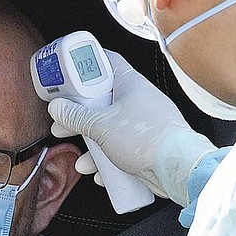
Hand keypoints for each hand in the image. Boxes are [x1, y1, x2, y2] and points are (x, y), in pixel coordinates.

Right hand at [48, 50, 217, 206]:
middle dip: (81, 115)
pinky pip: (124, 149)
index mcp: (131, 83)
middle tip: (63, 121)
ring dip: (93, 144)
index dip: (86, 65)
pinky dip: (110, 160)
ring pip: (112, 129)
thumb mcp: (101, 126)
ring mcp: (146, 123)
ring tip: (81, 158)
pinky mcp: (150, 146)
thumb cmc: (146, 139)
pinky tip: (100, 173)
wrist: (178, 169)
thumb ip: (75, 116)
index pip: (106, 61)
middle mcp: (140, 99)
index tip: (68, 73)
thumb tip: (57, 108)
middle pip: (103, 100)